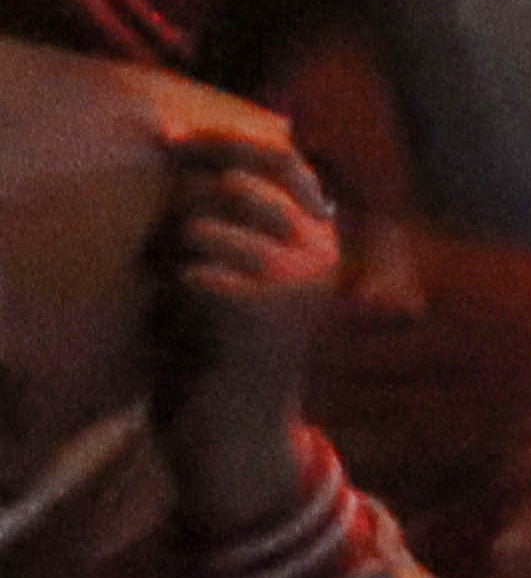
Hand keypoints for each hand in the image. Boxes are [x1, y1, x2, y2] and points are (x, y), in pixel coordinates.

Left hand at [145, 118, 344, 526]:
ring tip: (167, 285)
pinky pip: (201, 272)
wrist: (238, 436)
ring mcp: (300, 278)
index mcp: (318, 231)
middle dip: (186, 205)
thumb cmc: (222, 353)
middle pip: (242, 181)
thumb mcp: (238, 275)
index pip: (277, 154)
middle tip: (162, 245)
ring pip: (212, 226)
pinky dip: (176, 289)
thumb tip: (230, 152)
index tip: (168, 140)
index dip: (220, 140)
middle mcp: (320, 247)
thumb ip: (240, 221)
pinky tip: (178, 316)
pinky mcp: (269, 312)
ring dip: (173, 252)